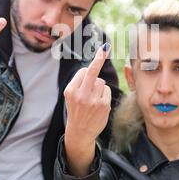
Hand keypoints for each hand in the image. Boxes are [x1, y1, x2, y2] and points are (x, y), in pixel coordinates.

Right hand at [63, 43, 111, 176]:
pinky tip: (98, 104)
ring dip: (99, 87)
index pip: (84, 71)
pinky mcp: (103, 106)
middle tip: (105, 47)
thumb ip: (80, 82)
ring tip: (92, 99)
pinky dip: (104, 95)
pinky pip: (107, 91)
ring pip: (101, 82)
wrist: (80, 132)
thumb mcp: (71, 96)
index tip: (101, 50)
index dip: (90, 68)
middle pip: (93, 71)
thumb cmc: (76, 110)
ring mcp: (93, 101)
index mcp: (71, 91)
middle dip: (100, 58)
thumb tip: (94, 65)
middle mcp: (81, 95)